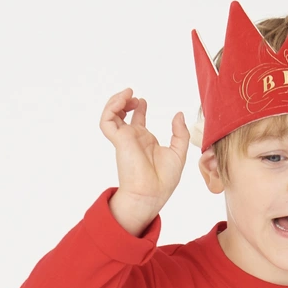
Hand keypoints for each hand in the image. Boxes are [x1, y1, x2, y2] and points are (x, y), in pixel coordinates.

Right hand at [99, 87, 189, 215]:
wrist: (152, 193)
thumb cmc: (164, 180)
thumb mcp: (179, 152)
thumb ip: (180, 133)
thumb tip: (179, 115)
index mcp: (145, 141)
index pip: (137, 120)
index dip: (138, 108)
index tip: (142, 101)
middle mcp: (133, 139)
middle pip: (122, 114)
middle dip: (125, 101)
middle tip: (134, 96)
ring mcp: (124, 139)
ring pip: (111, 115)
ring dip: (116, 101)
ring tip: (128, 94)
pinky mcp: (118, 140)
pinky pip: (107, 120)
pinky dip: (112, 107)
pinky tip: (123, 101)